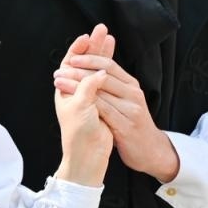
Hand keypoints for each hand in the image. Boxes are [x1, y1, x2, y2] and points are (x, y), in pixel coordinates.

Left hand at [54, 28, 179, 181]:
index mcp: (131, 85)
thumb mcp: (123, 101)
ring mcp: (131, 108)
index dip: (90, 58)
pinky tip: (71, 99)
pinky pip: (104, 109)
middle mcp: (133, 93)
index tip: (71, 57)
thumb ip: (110, 86)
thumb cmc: (130, 125)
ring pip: (101, 90)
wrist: (148, 150)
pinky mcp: (126, 124)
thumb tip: (94, 69)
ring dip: (77, 83)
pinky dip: (86, 102)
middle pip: (104, 73)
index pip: (109, 64)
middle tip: (62, 67)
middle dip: (80, 68)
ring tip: (59, 80)